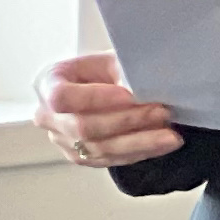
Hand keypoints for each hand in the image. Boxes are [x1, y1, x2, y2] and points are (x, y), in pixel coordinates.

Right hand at [34, 50, 184, 169]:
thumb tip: (145, 87)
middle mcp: (48, 115)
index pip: (62, 97)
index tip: (129, 95)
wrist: (113, 85)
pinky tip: (164, 144)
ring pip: (100, 148)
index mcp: (48, 82)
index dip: (95, 98)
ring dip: (140, 141)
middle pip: (84, 126)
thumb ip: (124, 71)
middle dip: (127, 120)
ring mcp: (63, 140)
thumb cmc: (111, 69)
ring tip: (170, 133)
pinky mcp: (82, 157)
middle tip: (162, 112)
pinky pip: (111, 160)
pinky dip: (141, 151)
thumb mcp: (116, 60)